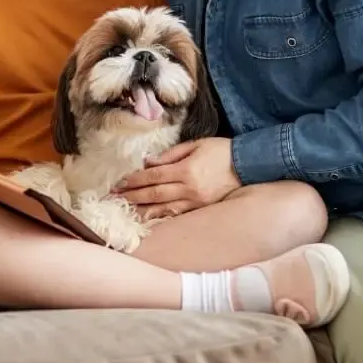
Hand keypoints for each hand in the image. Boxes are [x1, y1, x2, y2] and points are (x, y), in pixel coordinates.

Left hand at [114, 137, 240, 219]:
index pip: (153, 177)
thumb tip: (148, 162)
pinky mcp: (201, 209)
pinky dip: (161, 217)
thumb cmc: (222, 150)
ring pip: (163, 208)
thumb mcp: (196, 144)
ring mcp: (195, 202)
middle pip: (154, 194)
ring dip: (142, 210)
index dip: (134, 180)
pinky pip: (177, 215)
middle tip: (114, 198)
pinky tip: (149, 218)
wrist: (248, 165)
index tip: (120, 183)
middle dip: (132, 196)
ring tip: (126, 210)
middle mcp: (188, 188)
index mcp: (186, 170)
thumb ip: (171, 154)